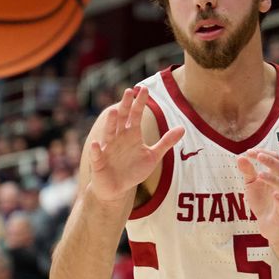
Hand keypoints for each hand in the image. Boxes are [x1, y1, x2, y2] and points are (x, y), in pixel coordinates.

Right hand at [88, 86, 183, 202]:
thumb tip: (183, 128)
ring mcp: (107, 149)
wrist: (117, 189)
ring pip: (109, 133)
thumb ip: (166, 142)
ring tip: (114, 111)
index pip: (136, 114)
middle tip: (129, 91)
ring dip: (111, 123)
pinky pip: (96, 156)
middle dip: (125, 106)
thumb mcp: (153, 156)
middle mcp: (118, 137)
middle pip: (122, 118)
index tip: (144, 89)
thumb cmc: (133, 170)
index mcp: (131, 134)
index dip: (139, 102)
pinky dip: (96, 150)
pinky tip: (96, 145)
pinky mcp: (99, 163)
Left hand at [236, 149, 278, 243]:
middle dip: (271, 161)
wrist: (268, 225)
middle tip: (259, 156)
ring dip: (273, 179)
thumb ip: (248, 172)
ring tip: (260, 174)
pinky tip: (274, 195)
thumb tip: (240, 157)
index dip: (264, 153)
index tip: (249, 151)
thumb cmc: (262, 202)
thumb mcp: (251, 185)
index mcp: (277, 175)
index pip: (275, 159)